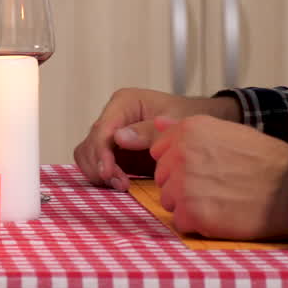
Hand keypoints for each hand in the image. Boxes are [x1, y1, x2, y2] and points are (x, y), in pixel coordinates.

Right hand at [73, 89, 241, 190]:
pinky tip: (121, 184)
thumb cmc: (190, 117)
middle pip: (90, 144)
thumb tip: (117, 138)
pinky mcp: (115, 151)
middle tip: (120, 184)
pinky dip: (104, 176)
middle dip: (101, 166)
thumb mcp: (174, 121)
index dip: (101, 153)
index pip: (102, 129)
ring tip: (122, 185)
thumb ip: (147, 130)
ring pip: (88, 155)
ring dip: (99, 172)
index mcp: (124, 102)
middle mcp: (113, 117)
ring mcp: (111, 134)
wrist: (199, 125)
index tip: (109, 173)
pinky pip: (98, 164)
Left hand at [149, 115, 287, 240]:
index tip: (200, 169)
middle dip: (181, 185)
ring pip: (168, 200)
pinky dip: (196, 224)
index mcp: (189, 130)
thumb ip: (186, 128)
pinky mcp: (191, 212)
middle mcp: (180, 154)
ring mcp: (184, 184)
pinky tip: (219, 216)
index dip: (178, 163)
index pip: (159, 151)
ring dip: (187, 205)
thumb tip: (158, 122)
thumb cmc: (264, 160)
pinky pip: (180, 222)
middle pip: (162, 177)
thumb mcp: (227, 131)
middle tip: (213, 188)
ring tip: (217, 201)